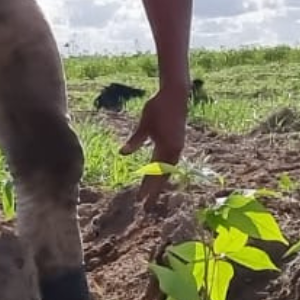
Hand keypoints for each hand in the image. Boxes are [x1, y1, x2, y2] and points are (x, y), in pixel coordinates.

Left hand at [121, 83, 188, 199]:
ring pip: (167, 169)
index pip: (156, 173)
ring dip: (158, 181)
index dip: (148, 188)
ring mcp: (177, 147)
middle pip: (162, 175)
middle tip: (145, 205)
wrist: (175, 95)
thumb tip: (122, 155)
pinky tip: (155, 173)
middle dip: (153, 190)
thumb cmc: (158, 107)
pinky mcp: (177, 142)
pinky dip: (162, 170)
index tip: (141, 200)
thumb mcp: (145, 124)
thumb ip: (135, 140)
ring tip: (149, 192)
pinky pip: (169, 162)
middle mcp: (174, 150)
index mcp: (167, 148)